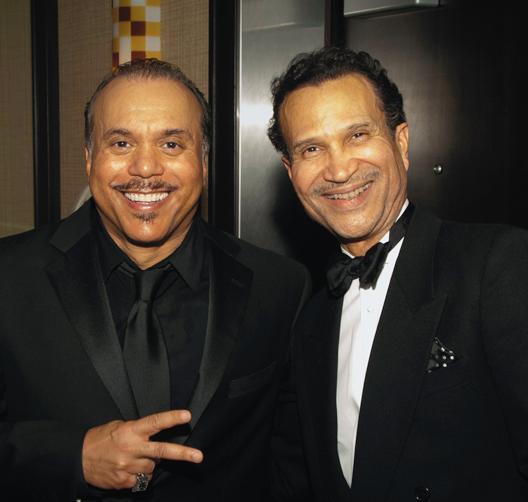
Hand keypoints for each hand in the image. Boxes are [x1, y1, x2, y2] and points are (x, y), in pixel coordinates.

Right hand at [82, 409, 202, 489]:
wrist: (78, 458)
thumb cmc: (100, 439)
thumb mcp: (119, 426)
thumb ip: (137, 429)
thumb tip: (154, 433)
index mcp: (131, 431)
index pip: (155, 422)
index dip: (172, 419)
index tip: (186, 416)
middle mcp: (131, 448)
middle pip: (162, 451)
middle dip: (182, 454)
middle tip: (199, 456)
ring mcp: (128, 466)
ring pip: (152, 467)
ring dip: (148, 463)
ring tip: (135, 458)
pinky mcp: (124, 481)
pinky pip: (141, 480)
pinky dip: (139, 475)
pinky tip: (128, 468)